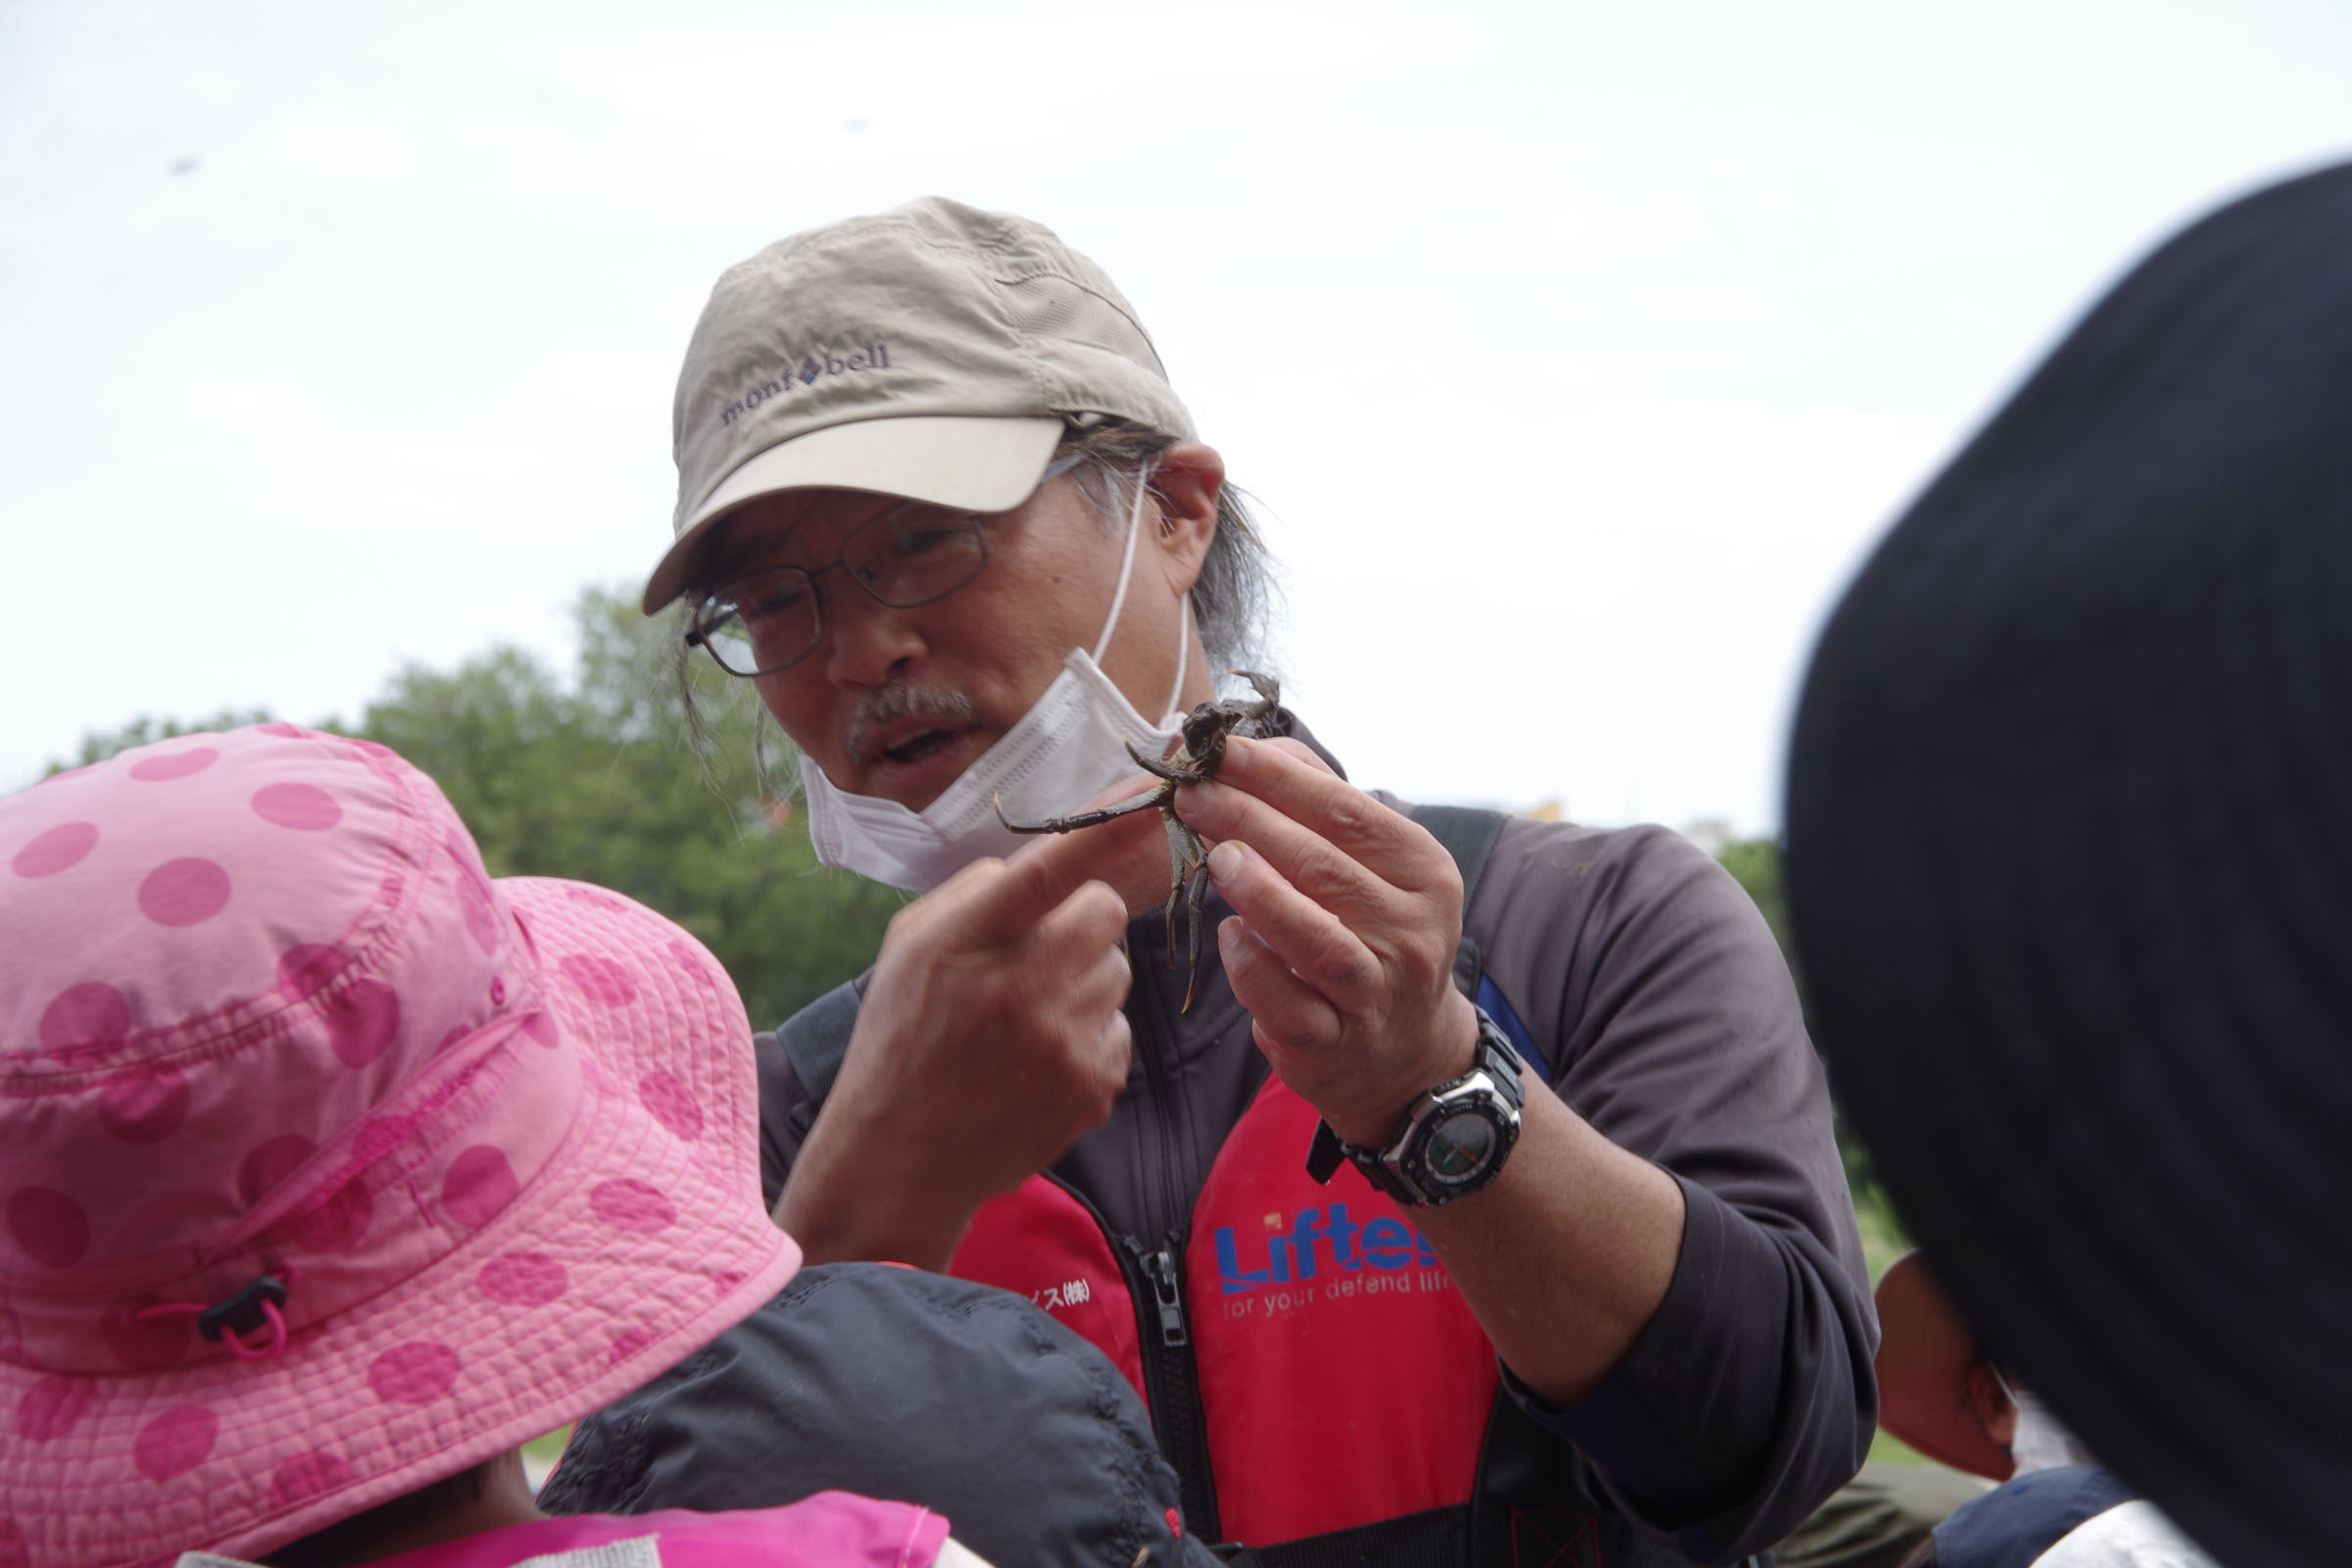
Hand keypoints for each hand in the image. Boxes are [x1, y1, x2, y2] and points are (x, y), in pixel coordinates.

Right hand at [776, 808, 1157, 1268]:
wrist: (900, 1160)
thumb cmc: (901, 1038)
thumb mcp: (909, 947)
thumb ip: (975, 895)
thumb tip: (1044, 864)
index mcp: (966, 943)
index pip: (1047, 870)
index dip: (1104, 830)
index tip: (1149, 799)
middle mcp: (1020, 989)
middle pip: (1104, 914)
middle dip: (1081, 920)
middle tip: (1039, 953)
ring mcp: (1062, 1043)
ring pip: (1116, 970)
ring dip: (1083, 981)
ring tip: (1027, 1017)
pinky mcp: (1092, 1086)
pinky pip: (1118, 1028)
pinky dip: (1088, 1035)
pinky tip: (1038, 1061)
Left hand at [1174, 736, 1480, 1146]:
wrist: (1407, 1049)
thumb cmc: (1374, 936)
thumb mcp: (1375, 869)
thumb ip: (1323, 808)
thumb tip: (1257, 749)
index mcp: (1424, 872)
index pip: (1347, 811)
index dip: (1279, 778)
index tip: (1221, 750)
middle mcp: (1413, 932)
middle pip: (1325, 866)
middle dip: (1251, 820)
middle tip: (1192, 793)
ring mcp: (1377, 992)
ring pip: (1317, 940)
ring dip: (1260, 893)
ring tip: (1215, 856)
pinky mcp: (1337, 1043)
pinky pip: (1289, 1005)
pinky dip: (1254, 968)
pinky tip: (1229, 936)